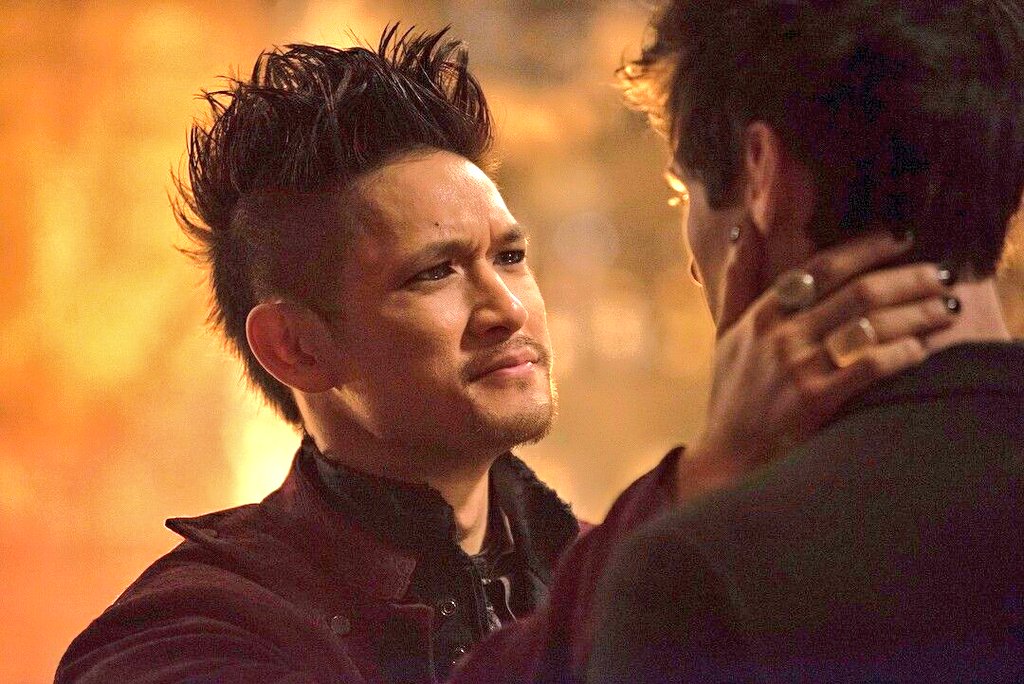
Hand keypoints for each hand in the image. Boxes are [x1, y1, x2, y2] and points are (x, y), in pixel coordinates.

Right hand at [678, 231, 957, 500]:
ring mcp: (798, 369)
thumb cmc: (731, 392)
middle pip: (857, 291)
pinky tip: (923, 349)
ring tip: (947, 308)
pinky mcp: (815, 403)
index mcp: (761, 314)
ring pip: (870, 324)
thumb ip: (737, 278)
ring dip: (917, 312)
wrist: (727, 457)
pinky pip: (871, 367)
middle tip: (941, 272)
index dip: (865, 247)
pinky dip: (902, 353)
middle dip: (907, 277)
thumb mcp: (725, 331)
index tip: (900, 236)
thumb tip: (742, 227)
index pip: (821, 267)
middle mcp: (780, 336)